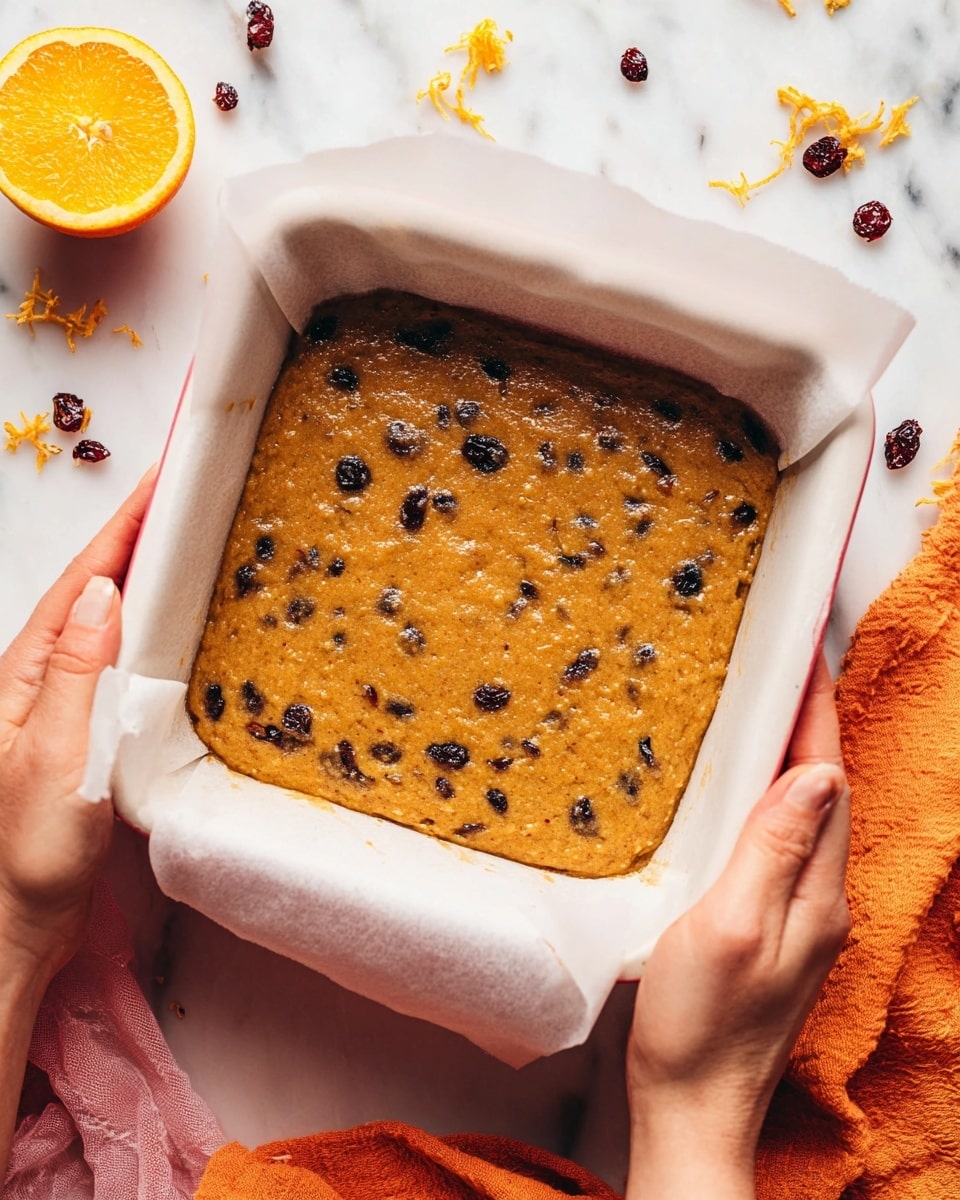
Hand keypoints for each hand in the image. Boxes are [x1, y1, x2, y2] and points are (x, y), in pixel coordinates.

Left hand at [0, 469, 155, 981]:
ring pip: (108, 615)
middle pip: (94, 583)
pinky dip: (148, 621)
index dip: (125, 523)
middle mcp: (42, 675)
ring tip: (188, 538)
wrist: (18, 919)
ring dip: (144, 571)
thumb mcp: (55, 754)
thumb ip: (77, 672)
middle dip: (137, 531)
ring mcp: (63, 698)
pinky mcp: (85, 724)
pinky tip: (173, 620)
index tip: (163, 477)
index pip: (84, 578)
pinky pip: (119, 653)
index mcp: (28, 671)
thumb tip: (108, 592)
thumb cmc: (28, 850)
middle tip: (188, 493)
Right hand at [626, 655, 849, 1199]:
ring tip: (752, 711)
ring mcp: (796, 915)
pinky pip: (776, 842)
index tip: (802, 652)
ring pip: (799, 814)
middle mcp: (818, 897)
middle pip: (820, 789)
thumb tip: (818, 774)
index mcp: (816, 890)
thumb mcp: (733, 926)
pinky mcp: (767, 929)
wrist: (691, 1106)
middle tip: (772, 667)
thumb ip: (777, 848)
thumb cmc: (702, 1026)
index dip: (815, 712)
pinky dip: (761, 800)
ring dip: (784, 758)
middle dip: (803, 723)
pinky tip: (730, 793)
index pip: (826, 777)